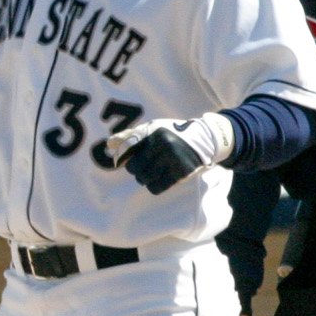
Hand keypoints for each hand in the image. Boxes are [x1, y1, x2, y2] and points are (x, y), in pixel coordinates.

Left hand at [102, 114, 234, 194]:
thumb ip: (131, 135)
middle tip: (141, 168)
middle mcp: (163, 145)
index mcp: (154, 133)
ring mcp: (173, 159)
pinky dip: (153, 186)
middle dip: (135, 170)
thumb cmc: (173, 133)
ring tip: (151, 173)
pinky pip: (156, 187)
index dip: (122, 158)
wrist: (206, 138)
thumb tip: (109, 144)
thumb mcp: (153, 128)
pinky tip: (157, 180)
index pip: (128, 150)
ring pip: (144, 179)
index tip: (122, 162)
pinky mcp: (181, 172)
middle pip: (134, 168)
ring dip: (144, 179)